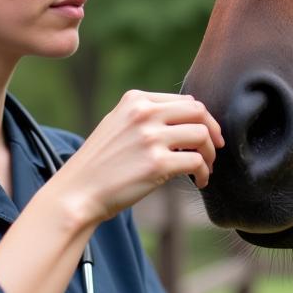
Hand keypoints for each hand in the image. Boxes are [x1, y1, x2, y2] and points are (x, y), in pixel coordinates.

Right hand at [47, 90, 223, 223]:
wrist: (77, 192)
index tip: (206, 134)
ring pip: (202, 135)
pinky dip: (204, 173)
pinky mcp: (157, 165)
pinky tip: (198, 182)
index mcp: (135, 100)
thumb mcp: (117, 124)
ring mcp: (151, 138)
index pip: (185, 100)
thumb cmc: (99, 164)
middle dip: (213, 131)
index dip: (202, 118)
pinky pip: (196, 162)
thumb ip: (145, 115)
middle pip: (198, 112)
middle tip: (216, 148)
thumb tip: (187, 116)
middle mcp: (144, 114)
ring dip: (210, 154)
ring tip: (205, 168)